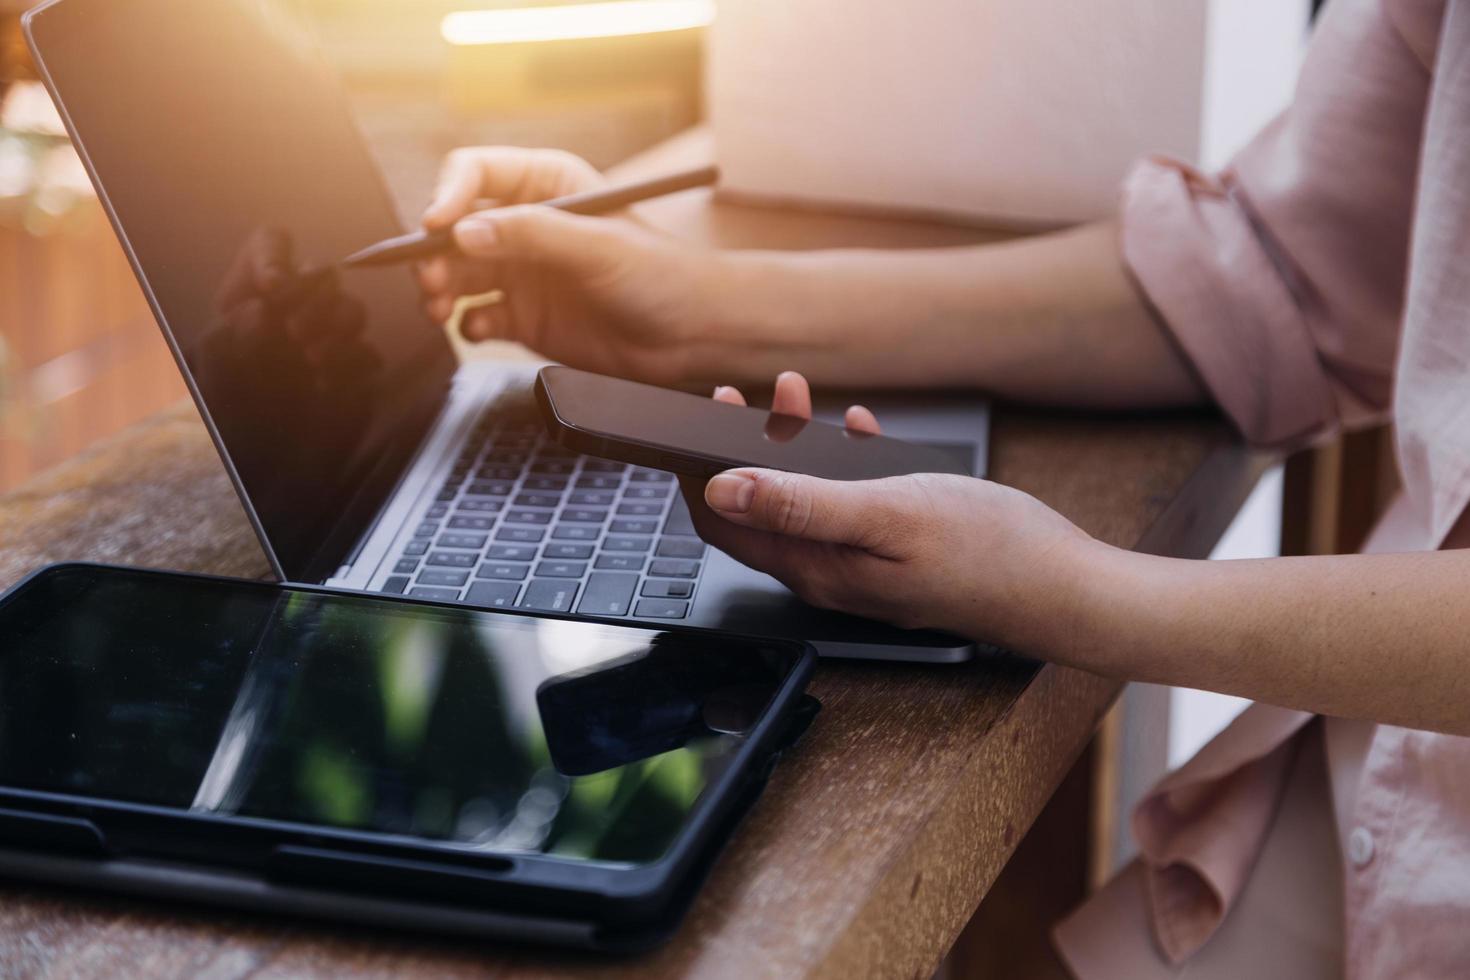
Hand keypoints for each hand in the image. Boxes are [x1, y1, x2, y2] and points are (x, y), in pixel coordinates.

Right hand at [416, 147, 716, 384]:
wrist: (694, 336)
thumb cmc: (663, 276)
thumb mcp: (599, 247)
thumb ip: (532, 235)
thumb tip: (465, 231)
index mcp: (548, 186)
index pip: (476, 174)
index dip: (448, 196)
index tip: (436, 226)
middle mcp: (529, 226)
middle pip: (456, 228)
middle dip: (435, 252)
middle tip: (432, 279)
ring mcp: (524, 273)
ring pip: (458, 273)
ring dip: (440, 289)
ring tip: (440, 307)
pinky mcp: (525, 318)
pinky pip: (477, 316)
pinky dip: (468, 323)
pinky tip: (480, 328)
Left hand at [684, 372, 1100, 644]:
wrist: (1064, 587)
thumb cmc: (988, 553)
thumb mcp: (888, 513)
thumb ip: (802, 505)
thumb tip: (722, 491)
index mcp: (816, 567)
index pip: (724, 527)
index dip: (697, 474)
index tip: (693, 423)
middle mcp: (830, 571)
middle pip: (757, 510)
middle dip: (742, 448)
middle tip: (748, 395)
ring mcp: (863, 562)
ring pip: (801, 500)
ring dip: (791, 446)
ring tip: (797, 394)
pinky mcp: (894, 550)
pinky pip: (847, 502)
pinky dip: (841, 461)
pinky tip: (859, 430)